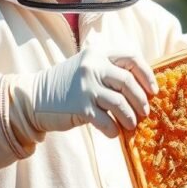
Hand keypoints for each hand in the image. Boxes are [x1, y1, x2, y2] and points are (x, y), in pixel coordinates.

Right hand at [13, 47, 157, 137]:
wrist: (33, 98)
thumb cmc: (67, 86)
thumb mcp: (87, 68)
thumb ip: (109, 72)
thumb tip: (142, 90)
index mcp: (98, 54)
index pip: (131, 58)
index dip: (146, 74)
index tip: (153, 90)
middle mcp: (93, 67)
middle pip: (128, 82)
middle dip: (140, 100)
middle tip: (144, 112)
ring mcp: (86, 87)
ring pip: (120, 103)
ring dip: (130, 117)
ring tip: (131, 125)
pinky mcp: (80, 107)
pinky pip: (106, 121)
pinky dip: (114, 130)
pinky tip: (114, 133)